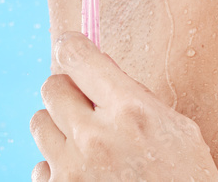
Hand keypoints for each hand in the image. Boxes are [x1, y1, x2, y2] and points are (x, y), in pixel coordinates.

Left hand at [30, 32, 217, 180]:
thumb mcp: (178, 132)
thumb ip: (135, 96)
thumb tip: (98, 67)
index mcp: (132, 112)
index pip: (77, 56)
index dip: (72, 48)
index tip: (71, 48)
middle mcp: (96, 137)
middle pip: (52, 86)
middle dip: (69, 92)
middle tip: (87, 107)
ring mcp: (73, 171)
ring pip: (39, 123)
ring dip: (59, 129)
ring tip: (89, 148)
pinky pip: (40, 165)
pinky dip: (57, 169)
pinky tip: (85, 178)